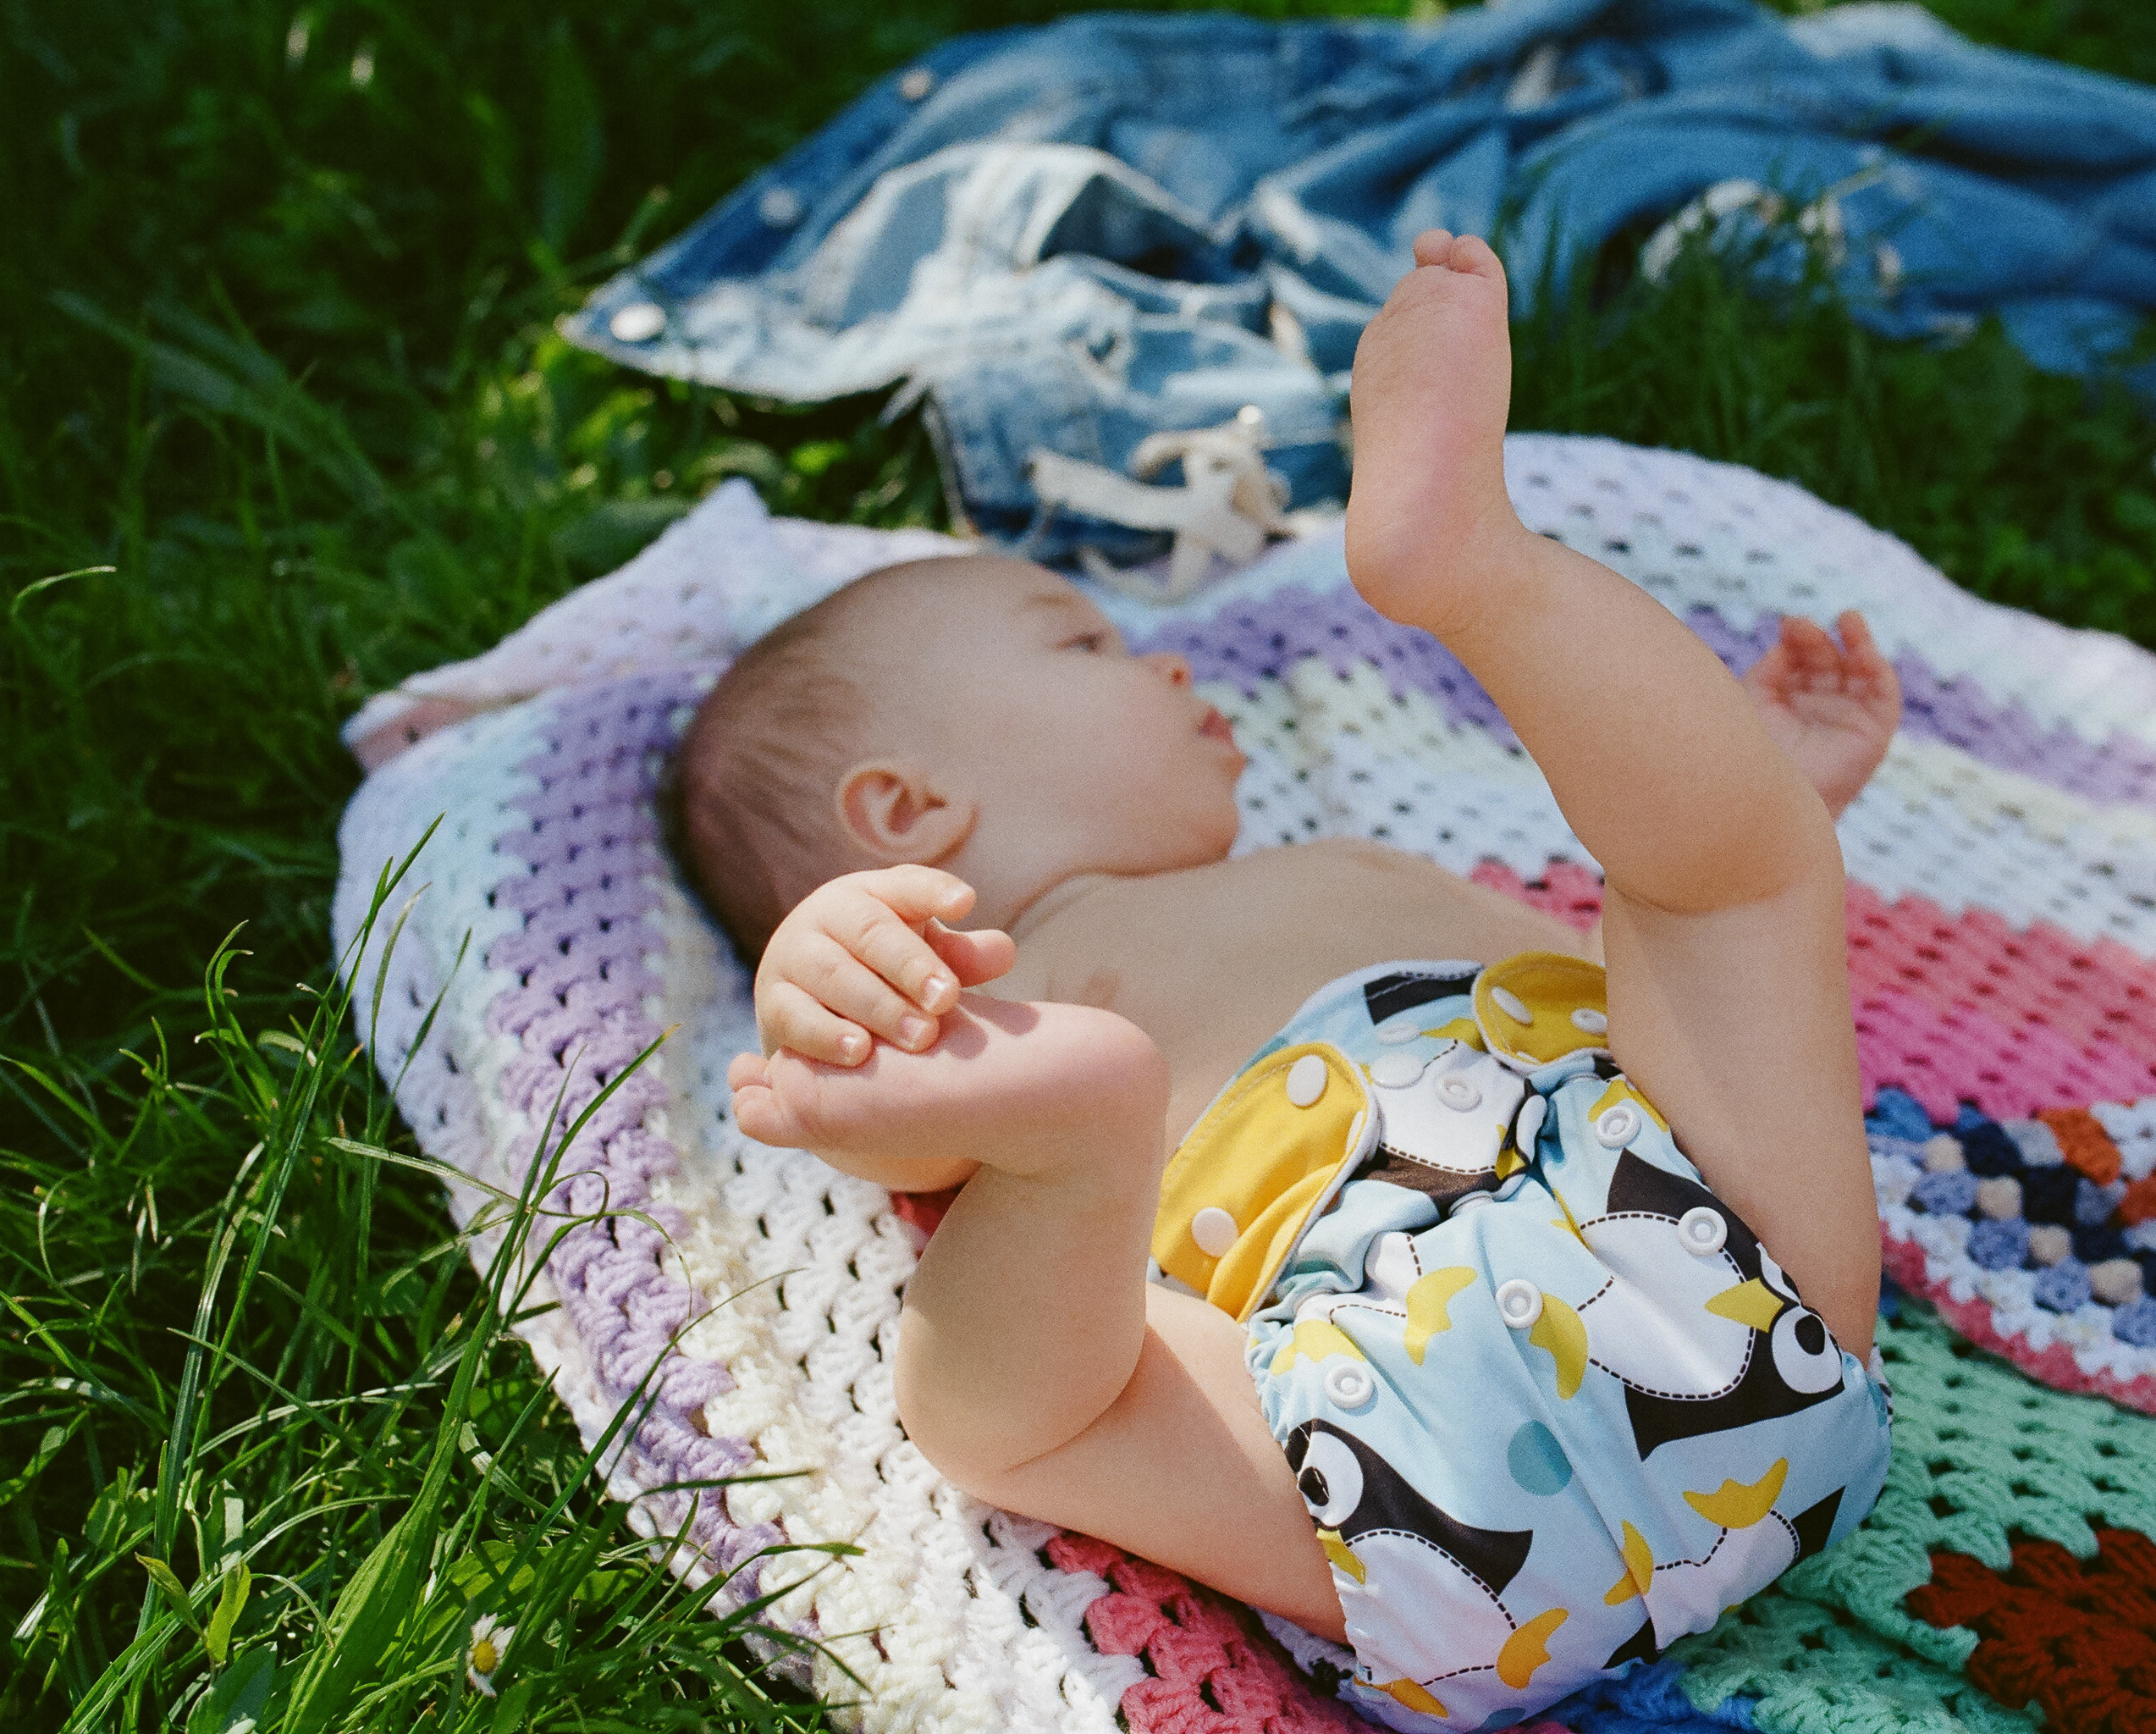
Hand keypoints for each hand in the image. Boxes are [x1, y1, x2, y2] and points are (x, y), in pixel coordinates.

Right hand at [751, 866, 1016, 1065]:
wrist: (808, 1002)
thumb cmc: (883, 972)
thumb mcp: (923, 957)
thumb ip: (961, 956)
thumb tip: (1004, 952)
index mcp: (871, 893)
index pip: (906, 885)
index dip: (934, 891)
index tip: (966, 903)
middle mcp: (828, 915)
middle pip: (869, 932)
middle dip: (911, 965)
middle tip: (947, 1000)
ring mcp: (794, 956)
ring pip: (832, 974)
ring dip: (878, 1005)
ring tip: (919, 1036)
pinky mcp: (773, 1002)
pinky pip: (795, 1016)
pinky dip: (826, 1035)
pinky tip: (859, 1052)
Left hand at [1741, 611, 1902, 818]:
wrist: (1770, 799)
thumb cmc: (1754, 755)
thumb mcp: (1753, 704)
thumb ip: (1768, 670)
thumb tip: (1785, 640)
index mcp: (1790, 700)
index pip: (1800, 660)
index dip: (1797, 639)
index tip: (1787, 624)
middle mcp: (1821, 707)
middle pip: (1827, 661)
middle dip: (1817, 640)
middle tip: (1801, 625)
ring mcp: (1848, 718)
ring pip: (1860, 671)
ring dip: (1858, 643)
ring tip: (1849, 618)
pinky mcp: (1873, 732)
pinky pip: (1884, 695)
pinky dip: (1878, 671)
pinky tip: (1865, 652)